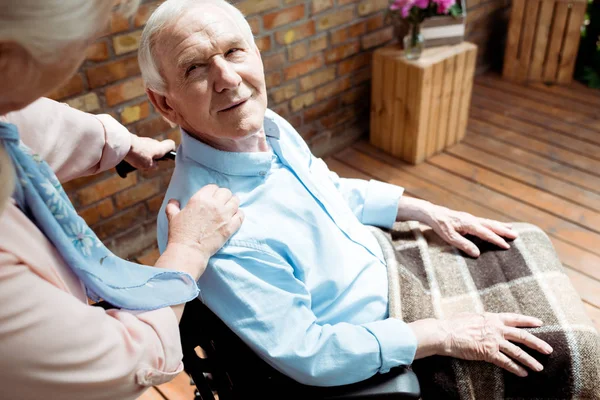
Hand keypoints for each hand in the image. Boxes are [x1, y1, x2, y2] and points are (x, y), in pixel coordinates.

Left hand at [124, 134, 175, 169]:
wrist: (123, 144)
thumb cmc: (137, 154)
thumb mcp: (148, 165)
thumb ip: (154, 166)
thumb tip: (155, 165)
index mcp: (160, 148)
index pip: (171, 145)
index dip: (171, 150)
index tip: (168, 157)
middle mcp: (154, 142)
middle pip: (159, 149)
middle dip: (155, 157)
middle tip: (149, 165)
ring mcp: (145, 140)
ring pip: (149, 149)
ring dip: (146, 156)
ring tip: (137, 163)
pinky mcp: (136, 141)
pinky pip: (140, 148)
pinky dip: (138, 154)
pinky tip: (131, 159)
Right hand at [162, 184, 243, 279]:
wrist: (188, 251)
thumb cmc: (179, 234)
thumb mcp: (172, 217)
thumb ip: (173, 206)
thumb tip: (173, 201)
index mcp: (200, 199)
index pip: (213, 187)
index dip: (213, 191)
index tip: (212, 196)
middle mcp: (214, 204)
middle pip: (226, 192)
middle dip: (224, 195)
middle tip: (222, 202)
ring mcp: (224, 215)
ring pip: (235, 201)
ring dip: (233, 203)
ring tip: (230, 207)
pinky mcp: (230, 227)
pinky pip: (241, 215)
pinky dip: (239, 214)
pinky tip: (235, 216)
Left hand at [396, 197, 516, 256]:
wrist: (432, 213)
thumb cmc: (439, 225)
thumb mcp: (449, 237)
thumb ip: (464, 245)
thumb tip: (477, 254)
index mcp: (469, 224)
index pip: (486, 233)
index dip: (497, 240)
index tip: (507, 246)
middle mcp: (472, 219)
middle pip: (491, 225)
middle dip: (504, 231)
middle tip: (516, 236)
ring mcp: (470, 218)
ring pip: (489, 222)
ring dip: (500, 226)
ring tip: (512, 229)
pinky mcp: (468, 218)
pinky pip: (484, 221)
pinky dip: (492, 224)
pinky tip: (495, 225)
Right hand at [410, 313, 552, 376]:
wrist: (445, 333)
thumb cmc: (454, 324)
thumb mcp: (472, 316)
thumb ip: (483, 320)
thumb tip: (486, 321)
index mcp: (492, 318)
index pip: (514, 318)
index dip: (528, 321)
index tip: (540, 323)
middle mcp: (496, 328)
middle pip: (521, 336)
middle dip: (537, 343)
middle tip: (549, 349)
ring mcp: (493, 341)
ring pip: (517, 351)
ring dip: (529, 360)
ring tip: (539, 367)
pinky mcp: (488, 353)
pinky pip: (505, 362)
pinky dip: (515, 368)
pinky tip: (523, 374)